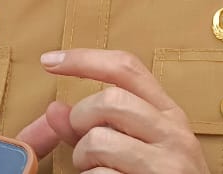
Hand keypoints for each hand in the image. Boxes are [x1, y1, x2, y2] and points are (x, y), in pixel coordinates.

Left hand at [0, 49, 208, 173]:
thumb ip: (92, 129)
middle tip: (84, 145)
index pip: (126, 69)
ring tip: (97, 171)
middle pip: (109, 99)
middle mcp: (174, 133)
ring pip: (99, 140)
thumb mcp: (134, 149)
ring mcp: (168, 162)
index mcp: (168, 114)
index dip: (84, 60)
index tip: (48, 61)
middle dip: (81, 120)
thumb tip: (54, 108)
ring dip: (83, 159)